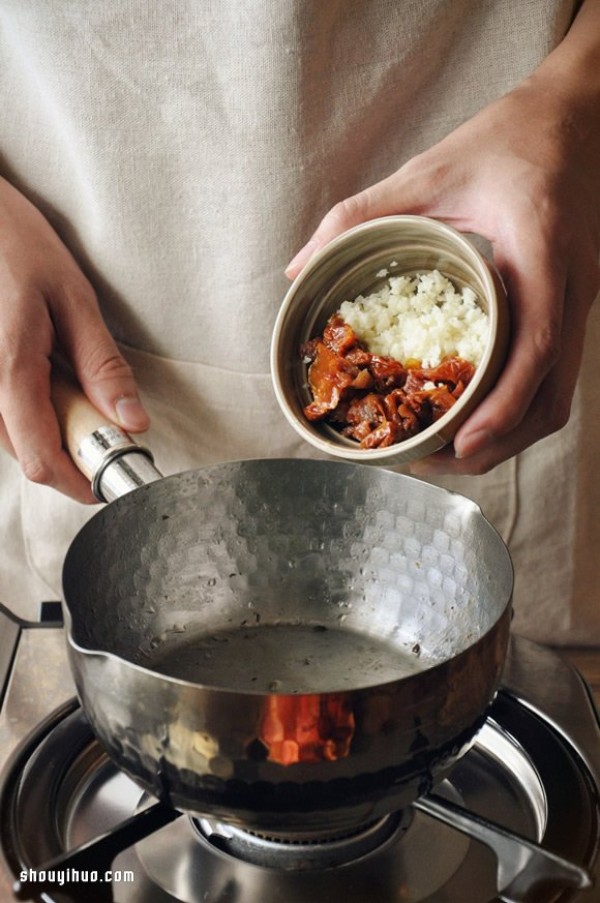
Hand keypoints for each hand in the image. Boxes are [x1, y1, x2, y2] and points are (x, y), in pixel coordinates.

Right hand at [0, 177, 149, 500]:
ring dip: (52, 433)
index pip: (41, 460)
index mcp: (8, 369)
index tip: (111, 474)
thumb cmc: (15, 244)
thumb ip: (103, 367)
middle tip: (105, 421)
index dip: (79, 480)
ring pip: (14, 440)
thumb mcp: (74, 299)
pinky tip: (47, 380)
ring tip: (74, 388)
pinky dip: (32, 413)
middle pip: (28, 457)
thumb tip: (132, 423)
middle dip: (72, 453)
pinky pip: (2, 417)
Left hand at [285, 74, 599, 473]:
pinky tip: (474, 414)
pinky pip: (554, 378)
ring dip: (507, 436)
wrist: (579, 118)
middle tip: (434, 459)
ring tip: (448, 450)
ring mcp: (579, 304)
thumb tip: (299, 266)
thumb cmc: (512, 138)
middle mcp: (572, 290)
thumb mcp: (432, 168)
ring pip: (556, 398)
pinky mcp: (573, 309)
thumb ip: (361, 212)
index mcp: (543, 253)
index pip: (535, 346)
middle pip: (550, 398)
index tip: (461, 443)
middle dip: (496, 442)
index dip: (500, 405)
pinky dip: (515, 409)